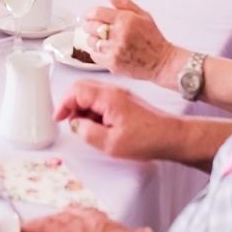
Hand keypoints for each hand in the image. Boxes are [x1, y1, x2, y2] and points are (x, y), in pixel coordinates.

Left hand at [16, 207, 158, 231]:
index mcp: (102, 221)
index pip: (84, 212)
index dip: (75, 214)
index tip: (71, 215)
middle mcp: (81, 224)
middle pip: (60, 216)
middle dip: (51, 219)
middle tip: (43, 222)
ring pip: (43, 226)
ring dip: (33, 228)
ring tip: (24, 229)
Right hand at [55, 80, 181, 161]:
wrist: (172, 136)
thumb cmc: (146, 140)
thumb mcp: (111, 144)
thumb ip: (88, 133)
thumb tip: (75, 125)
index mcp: (108, 97)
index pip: (76, 90)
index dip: (63, 104)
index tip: (59, 118)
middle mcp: (113, 90)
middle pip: (82, 87)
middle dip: (70, 104)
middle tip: (68, 122)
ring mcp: (120, 93)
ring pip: (91, 92)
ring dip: (82, 107)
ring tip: (83, 127)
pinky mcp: (124, 100)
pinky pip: (101, 98)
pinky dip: (93, 109)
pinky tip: (97, 125)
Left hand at [83, 0, 179, 83]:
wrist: (162, 62)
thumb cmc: (153, 38)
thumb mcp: (144, 16)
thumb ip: (125, 4)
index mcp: (125, 20)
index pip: (97, 12)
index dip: (89, 13)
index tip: (88, 15)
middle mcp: (119, 34)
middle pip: (91, 27)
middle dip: (89, 26)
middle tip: (93, 27)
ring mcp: (115, 50)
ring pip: (91, 41)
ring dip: (94, 40)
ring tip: (102, 40)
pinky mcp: (113, 63)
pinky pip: (94, 55)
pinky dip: (96, 52)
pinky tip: (105, 50)